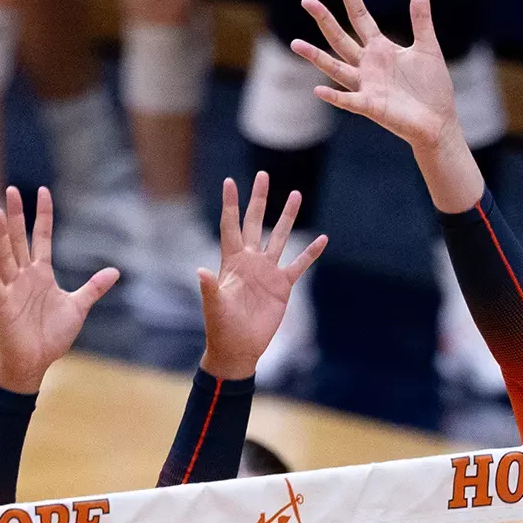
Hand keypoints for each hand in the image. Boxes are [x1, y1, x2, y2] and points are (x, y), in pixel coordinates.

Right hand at [0, 186, 117, 394]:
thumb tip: (115, 271)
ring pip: (6, 257)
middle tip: (11, 190)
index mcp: (42, 274)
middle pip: (19, 240)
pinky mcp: (4, 306)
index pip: (41, 237)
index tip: (43, 191)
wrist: (36, 361)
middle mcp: (25, 276)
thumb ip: (94, 287)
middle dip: (16, 215)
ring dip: (1, 236)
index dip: (43, 215)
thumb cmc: (52, 334)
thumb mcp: (78, 307)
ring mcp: (12, 289)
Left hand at [200, 172, 326, 380]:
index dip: (230, 204)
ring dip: (287, 217)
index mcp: (231, 261)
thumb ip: (209, 287)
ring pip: (280, 237)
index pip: (231, 225)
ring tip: (296, 194)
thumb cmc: (221, 327)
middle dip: (259, 199)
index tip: (230, 181)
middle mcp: (250, 261)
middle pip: (255, 222)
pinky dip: (311, 252)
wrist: (238, 347)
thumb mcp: (214, 306)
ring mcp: (268, 271)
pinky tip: (322, 239)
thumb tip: (199, 270)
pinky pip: (300, 264)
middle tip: (263, 175)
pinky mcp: (283, 286)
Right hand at [293, 0, 461, 153]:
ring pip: (335, 68)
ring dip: (316, 57)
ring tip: (295, 43)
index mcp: (381, 49)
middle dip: (324, 20)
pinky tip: (318, 89)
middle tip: (306, 0)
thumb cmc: (432, 87)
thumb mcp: (428, 48)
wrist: (439, 121)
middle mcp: (368, 65)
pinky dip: (334, 96)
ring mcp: (366, 86)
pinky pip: (348, 100)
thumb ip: (421, 20)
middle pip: (340, 38)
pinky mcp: (371, 107)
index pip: (360, 17)